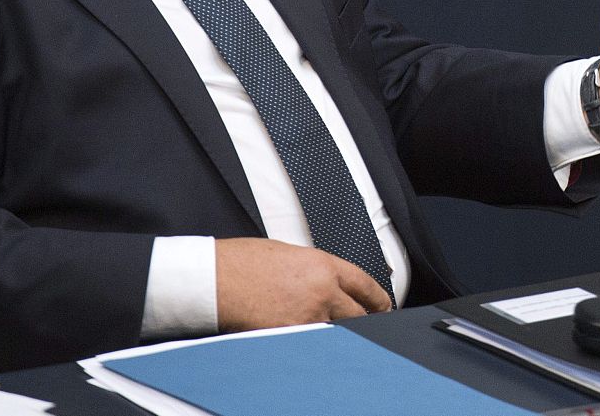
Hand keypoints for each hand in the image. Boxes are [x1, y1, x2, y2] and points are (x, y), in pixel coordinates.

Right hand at [214, 238, 391, 330]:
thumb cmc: (242, 262)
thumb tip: (324, 284)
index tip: (383, 305)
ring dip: (335, 333)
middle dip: (362, 320)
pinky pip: (311, 344)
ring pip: (335, 332)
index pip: (365, 285)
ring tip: (330, 334)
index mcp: (323, 266)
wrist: (215, 278)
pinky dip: (312, 345)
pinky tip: (306, 343)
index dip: (378, 299)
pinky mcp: (290, 337)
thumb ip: (313, 270)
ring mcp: (307, 317)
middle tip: (364, 324)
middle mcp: (322, 292)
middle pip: (358, 314)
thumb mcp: (288, 254)